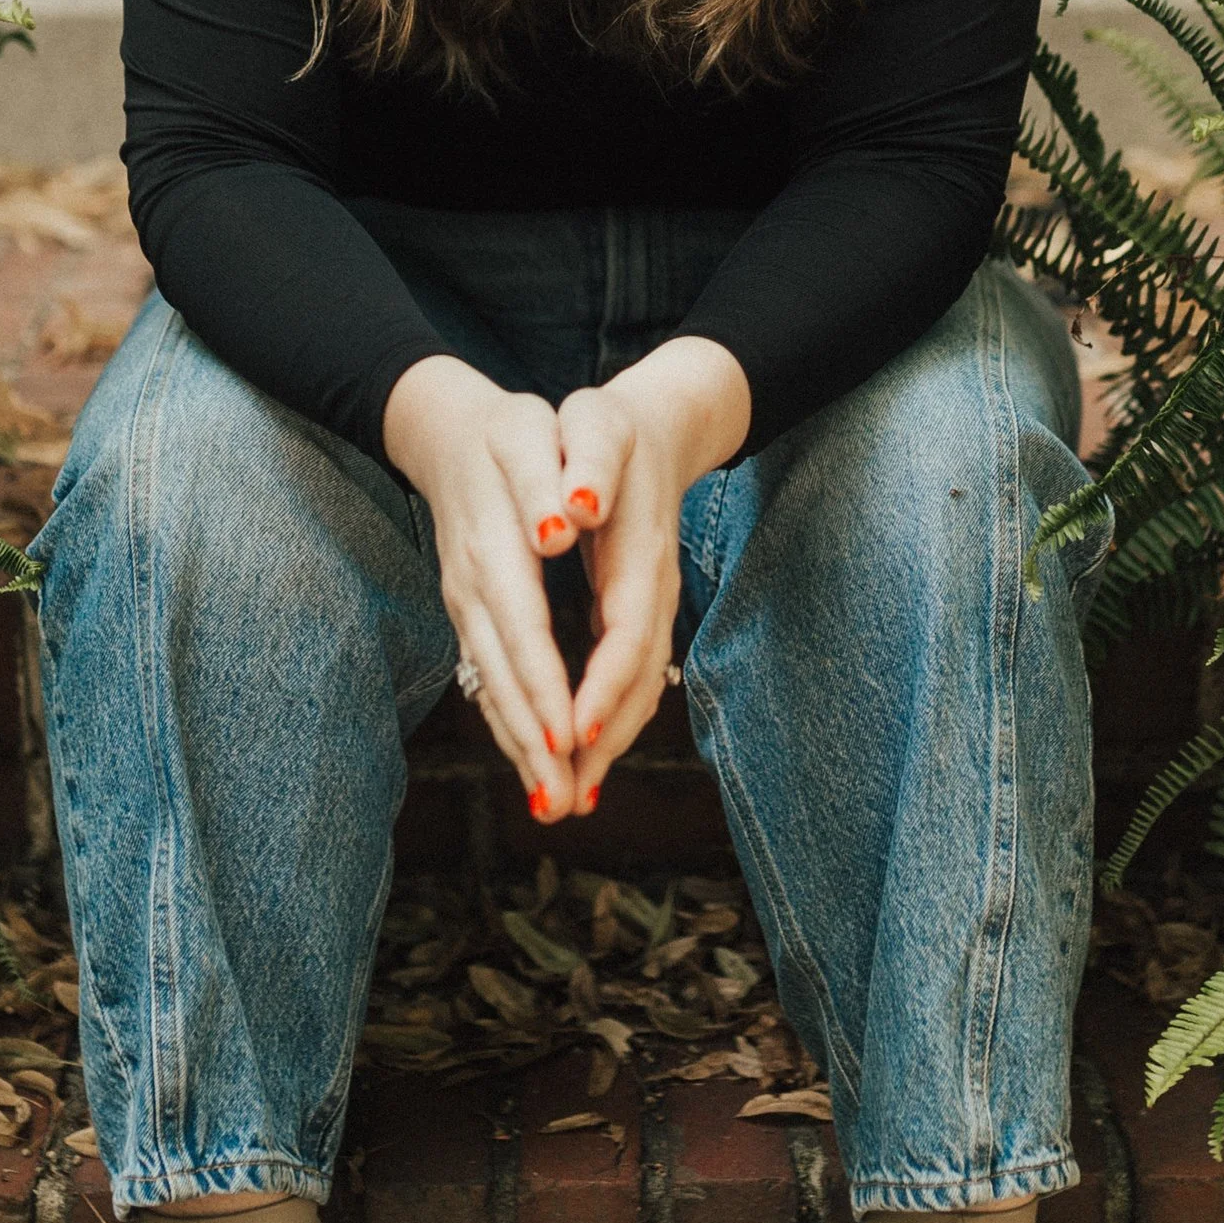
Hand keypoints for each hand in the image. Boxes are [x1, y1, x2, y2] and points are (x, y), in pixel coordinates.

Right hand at [381, 354, 587, 818]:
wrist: (448, 427)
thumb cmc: (508, 428)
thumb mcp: (530, 431)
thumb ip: (544, 478)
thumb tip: (560, 530)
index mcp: (493, 547)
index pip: (522, 626)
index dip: (543, 683)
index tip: (568, 738)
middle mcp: (473, 588)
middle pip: (501, 674)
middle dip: (532, 740)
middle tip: (560, 804)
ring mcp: (467, 605)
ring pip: (491, 685)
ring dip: (520, 746)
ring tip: (551, 804)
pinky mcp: (471, 613)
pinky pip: (488, 677)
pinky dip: (510, 722)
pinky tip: (532, 762)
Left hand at [549, 336, 749, 809]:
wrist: (660, 423)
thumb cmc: (613, 424)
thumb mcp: (597, 424)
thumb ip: (591, 462)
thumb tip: (578, 508)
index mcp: (638, 552)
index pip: (623, 633)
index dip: (601, 685)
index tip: (571, 734)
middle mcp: (649, 590)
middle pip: (634, 679)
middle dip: (600, 741)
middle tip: (564, 799)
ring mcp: (647, 606)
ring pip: (633, 687)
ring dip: (603, 745)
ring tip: (567, 798)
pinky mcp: (634, 614)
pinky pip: (622, 677)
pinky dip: (602, 720)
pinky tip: (575, 756)